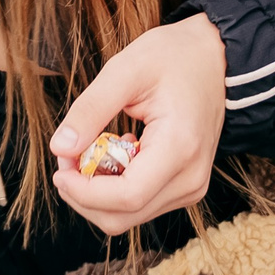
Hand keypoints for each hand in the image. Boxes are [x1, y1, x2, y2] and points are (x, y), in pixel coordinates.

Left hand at [48, 14, 226, 235]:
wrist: (215, 60)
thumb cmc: (173, 58)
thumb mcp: (125, 70)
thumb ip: (90, 110)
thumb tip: (59, 148)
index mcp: (180, 148)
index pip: (127, 196)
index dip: (84, 192)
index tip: (59, 169)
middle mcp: (191, 178)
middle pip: (124, 216)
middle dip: (84, 195)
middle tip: (67, 158)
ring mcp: (191, 187)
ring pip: (129, 216)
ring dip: (97, 193)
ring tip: (91, 151)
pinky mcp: (185, 188)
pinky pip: (140, 204)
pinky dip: (114, 189)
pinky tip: (115, 155)